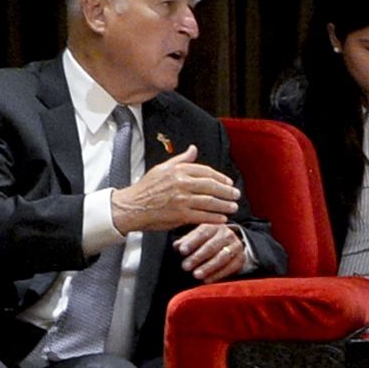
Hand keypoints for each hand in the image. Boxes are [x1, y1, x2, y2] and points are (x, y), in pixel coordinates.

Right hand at [110, 152, 239, 234]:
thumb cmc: (146, 188)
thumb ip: (181, 159)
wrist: (132, 206)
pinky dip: (214, 218)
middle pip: (211, 186)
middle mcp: (181, 184)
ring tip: (232, 207)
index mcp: (178, 171)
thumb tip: (193, 149)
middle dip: (226, 192)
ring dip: (224, 205)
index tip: (228, 183)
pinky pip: (202, 216)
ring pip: (209, 202)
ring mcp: (181, 200)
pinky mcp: (180, 215)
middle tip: (236, 195)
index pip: (206, 172)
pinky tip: (222, 218)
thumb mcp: (162, 168)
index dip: (220, 178)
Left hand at [169, 220, 252, 283]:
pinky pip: (230, 268)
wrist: (230, 244)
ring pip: (222, 257)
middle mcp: (227, 234)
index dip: (191, 242)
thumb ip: (186, 241)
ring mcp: (236, 246)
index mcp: (214, 226)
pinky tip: (207, 280)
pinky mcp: (241, 258)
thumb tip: (176, 246)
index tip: (181, 251)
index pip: (202, 233)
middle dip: (197, 257)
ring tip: (196, 275)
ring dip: (208, 267)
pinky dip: (217, 275)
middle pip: (211, 246)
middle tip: (185, 266)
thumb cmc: (208, 240)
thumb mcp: (197, 237)